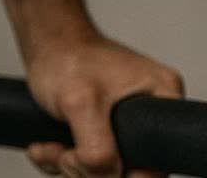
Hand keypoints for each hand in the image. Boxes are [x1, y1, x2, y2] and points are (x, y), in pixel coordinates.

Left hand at [23, 35, 183, 177]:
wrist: (42, 41)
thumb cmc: (65, 57)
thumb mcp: (81, 104)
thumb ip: (99, 148)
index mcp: (163, 97)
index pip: (161, 159)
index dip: (131, 174)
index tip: (101, 170)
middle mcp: (151, 111)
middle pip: (130, 168)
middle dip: (90, 170)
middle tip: (64, 155)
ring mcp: (126, 122)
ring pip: (104, 168)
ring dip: (70, 166)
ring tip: (48, 149)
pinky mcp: (103, 127)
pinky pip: (87, 161)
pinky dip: (62, 160)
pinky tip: (44, 148)